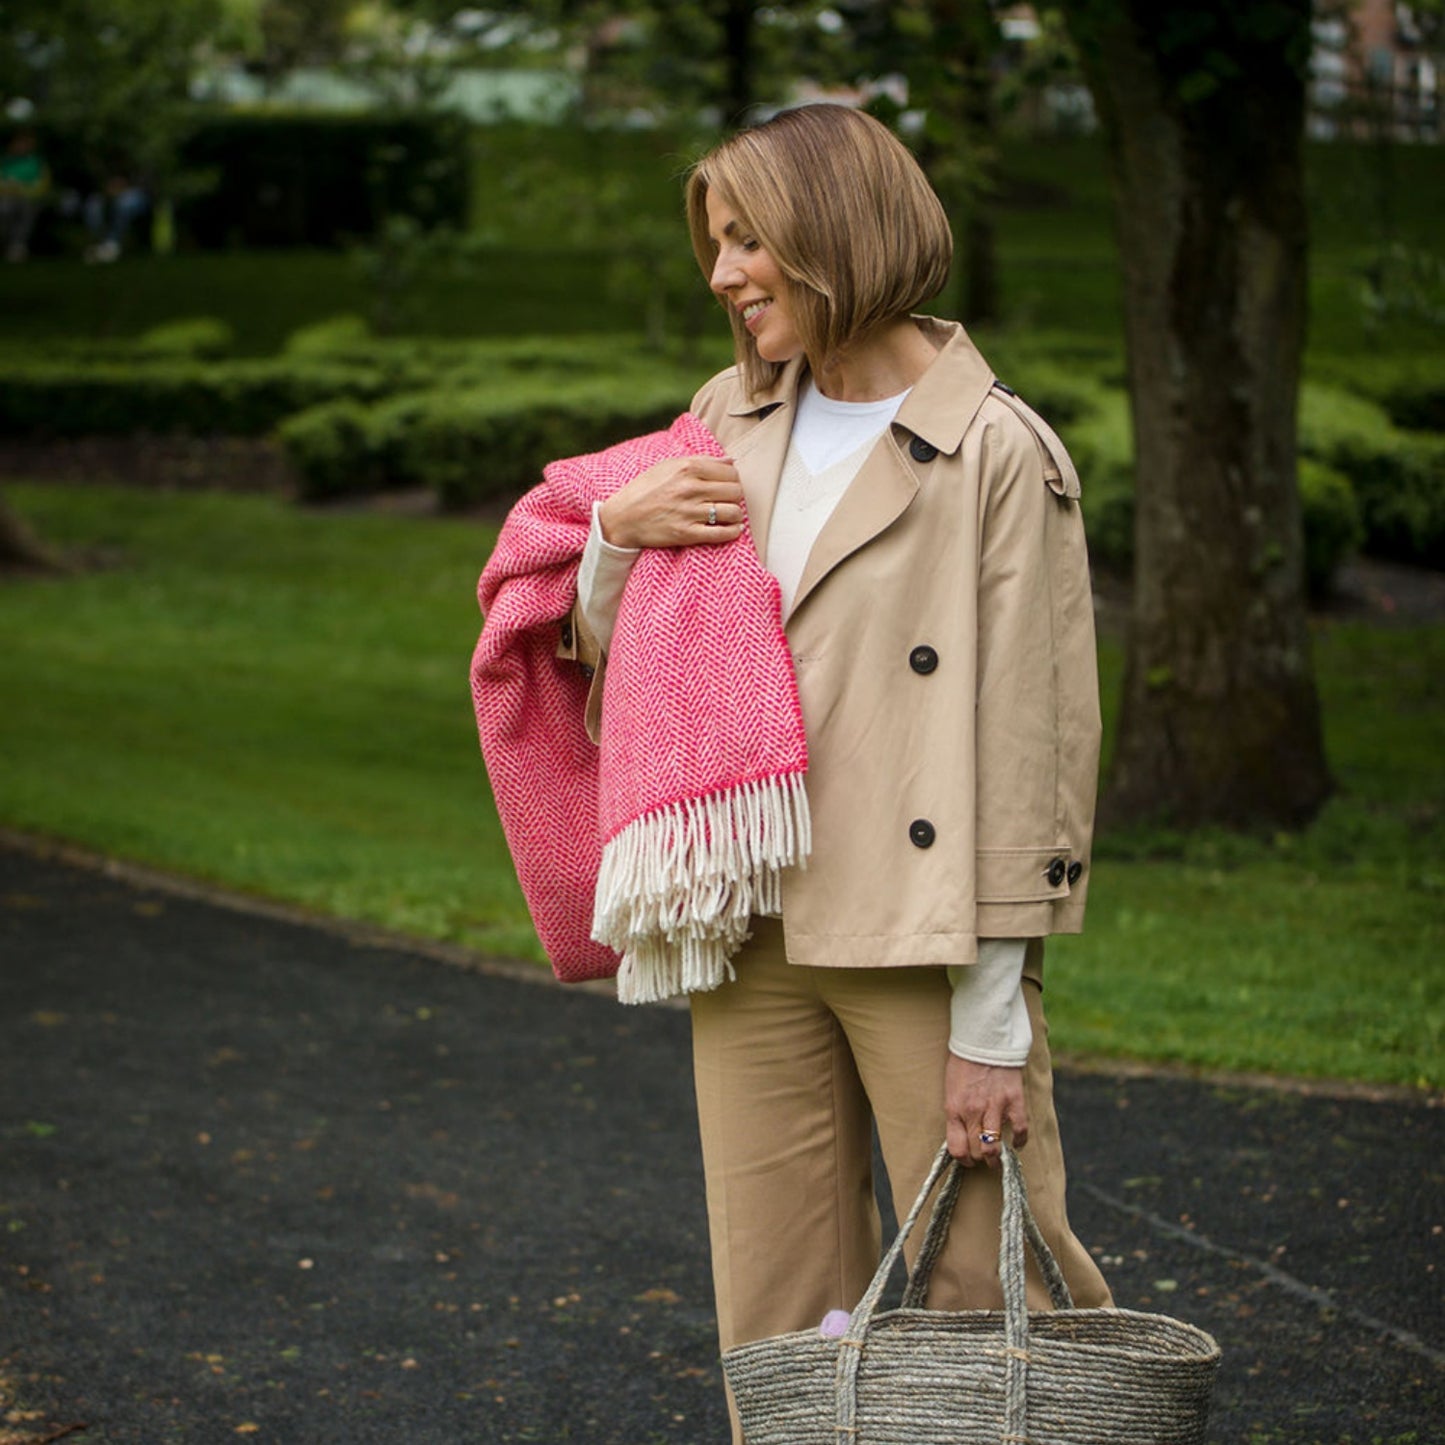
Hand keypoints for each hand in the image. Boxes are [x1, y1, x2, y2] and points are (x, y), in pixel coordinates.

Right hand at [598, 456, 744, 549]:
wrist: (622, 518)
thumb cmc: (644, 489)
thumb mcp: (668, 466)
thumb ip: (700, 460)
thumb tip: (730, 460)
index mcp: (687, 467)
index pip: (730, 471)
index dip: (731, 478)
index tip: (725, 484)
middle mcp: (690, 488)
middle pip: (735, 491)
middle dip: (734, 496)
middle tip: (726, 500)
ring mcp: (689, 512)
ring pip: (733, 512)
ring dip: (735, 514)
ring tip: (728, 515)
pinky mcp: (687, 534)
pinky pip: (723, 534)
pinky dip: (732, 531)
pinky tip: (731, 529)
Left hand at [944, 1055, 1028, 1167]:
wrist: (982, 1040)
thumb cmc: (964, 1064)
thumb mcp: (950, 1090)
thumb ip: (956, 1113)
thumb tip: (961, 1135)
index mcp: (954, 1109)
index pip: (957, 1148)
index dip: (963, 1159)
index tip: (968, 1160)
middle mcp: (973, 1111)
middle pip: (976, 1151)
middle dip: (979, 1159)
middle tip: (983, 1156)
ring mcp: (994, 1107)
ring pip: (994, 1147)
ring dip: (996, 1157)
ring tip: (998, 1157)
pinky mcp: (1013, 1100)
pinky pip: (1019, 1130)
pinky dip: (1019, 1141)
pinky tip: (1016, 1142)